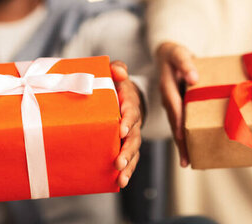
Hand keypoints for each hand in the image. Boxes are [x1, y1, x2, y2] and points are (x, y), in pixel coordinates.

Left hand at [110, 60, 142, 187]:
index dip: (127, 119)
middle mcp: (134, 120)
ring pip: (134, 150)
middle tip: (118, 161)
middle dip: (127, 150)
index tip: (121, 129)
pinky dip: (127, 170)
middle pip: (134, 136)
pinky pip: (131, 158)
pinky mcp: (129, 144)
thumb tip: (119, 71)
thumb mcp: (116, 72)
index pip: (131, 109)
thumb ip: (117, 68)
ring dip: (128, 164)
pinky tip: (120, 183)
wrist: (125, 95)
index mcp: (130, 102)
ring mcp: (133, 134)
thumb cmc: (116, 84)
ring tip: (121, 178)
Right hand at [156, 42, 198, 166]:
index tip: (181, 139)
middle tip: (186, 162)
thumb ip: (185, 63)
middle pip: (174, 123)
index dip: (178, 124)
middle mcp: (167, 99)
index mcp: (166, 88)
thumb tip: (194, 78)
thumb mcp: (179, 53)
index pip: (174, 108)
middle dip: (179, 142)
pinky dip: (183, 135)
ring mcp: (170, 104)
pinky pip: (179, 122)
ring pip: (175, 126)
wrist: (166, 54)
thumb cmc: (174, 54)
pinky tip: (190, 148)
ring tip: (188, 162)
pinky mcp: (175, 107)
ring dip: (181, 143)